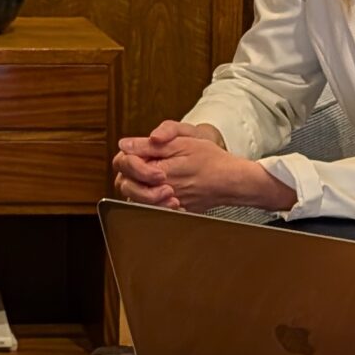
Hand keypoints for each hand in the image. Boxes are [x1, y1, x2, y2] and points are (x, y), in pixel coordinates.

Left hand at [113, 123, 295, 213]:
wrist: (231, 181)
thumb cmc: (211, 160)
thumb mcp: (182, 143)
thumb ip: (150, 145)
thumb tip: (125, 144)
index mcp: (158, 171)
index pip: (123, 164)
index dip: (130, 155)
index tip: (145, 151)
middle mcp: (158, 191)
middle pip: (125, 184)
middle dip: (132, 173)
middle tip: (150, 165)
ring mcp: (164, 204)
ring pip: (135, 198)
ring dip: (141, 186)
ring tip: (158, 177)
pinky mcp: (171, 211)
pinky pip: (149, 208)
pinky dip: (151, 199)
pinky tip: (162, 189)